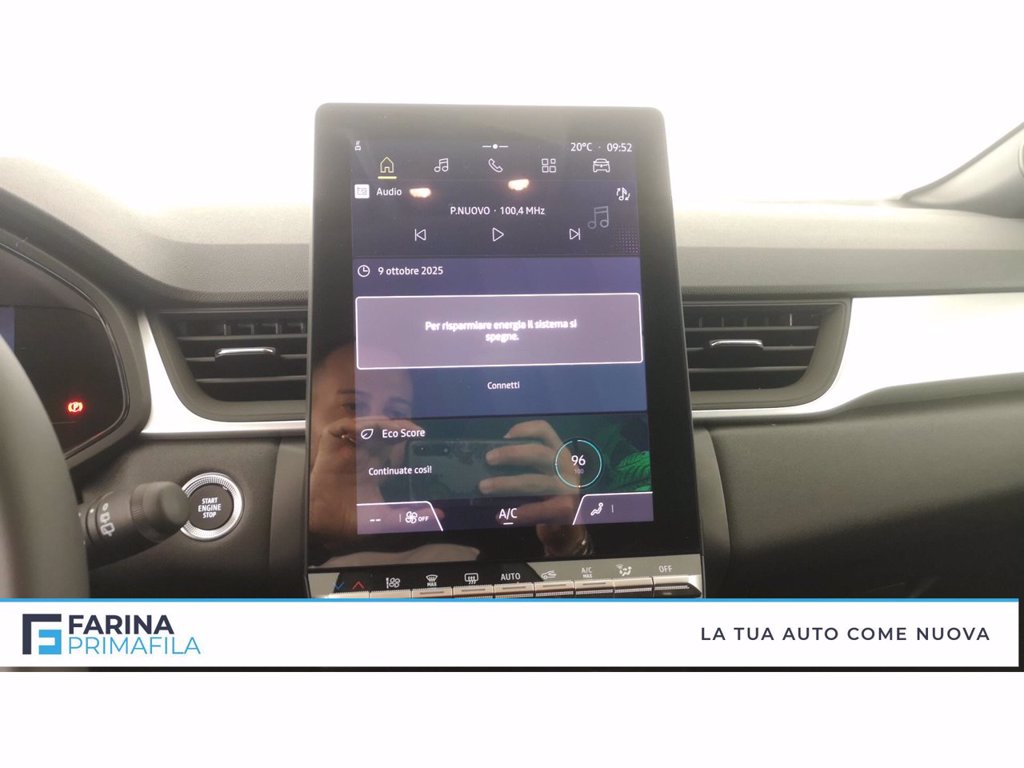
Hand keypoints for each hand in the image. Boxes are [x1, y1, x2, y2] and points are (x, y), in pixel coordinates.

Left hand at [480, 420, 587, 555]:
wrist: (573, 522)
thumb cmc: (551, 492)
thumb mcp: (544, 473)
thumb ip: (524, 465)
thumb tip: (490, 461)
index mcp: (558, 452)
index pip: (545, 431)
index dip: (525, 429)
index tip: (504, 436)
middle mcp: (565, 466)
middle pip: (539, 452)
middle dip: (511, 454)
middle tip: (488, 459)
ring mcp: (568, 488)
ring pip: (535, 481)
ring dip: (507, 483)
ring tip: (484, 487)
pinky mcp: (566, 508)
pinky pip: (540, 509)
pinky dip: (519, 512)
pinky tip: (501, 516)